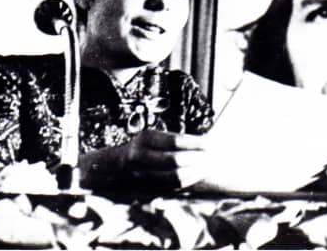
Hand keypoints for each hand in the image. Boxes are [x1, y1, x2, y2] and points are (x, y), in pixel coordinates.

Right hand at [79, 130, 205, 191]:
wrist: (112, 166)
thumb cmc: (142, 148)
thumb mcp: (153, 138)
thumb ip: (173, 142)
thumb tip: (204, 143)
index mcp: (145, 138)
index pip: (175, 141)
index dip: (195, 144)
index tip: (211, 144)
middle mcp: (140, 155)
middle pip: (175, 160)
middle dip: (197, 159)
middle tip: (213, 157)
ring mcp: (141, 173)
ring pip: (174, 177)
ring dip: (194, 172)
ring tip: (208, 167)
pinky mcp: (144, 187)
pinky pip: (170, 187)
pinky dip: (187, 182)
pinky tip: (197, 175)